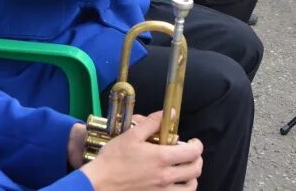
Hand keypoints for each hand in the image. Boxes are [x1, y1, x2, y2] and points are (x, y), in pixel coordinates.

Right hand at [79, 112, 203, 190]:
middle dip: (197, 160)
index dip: (197, 145)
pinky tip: (174, 184)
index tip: (193, 142)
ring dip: (191, 178)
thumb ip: (153, 122)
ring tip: (184, 171)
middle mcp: (165, 177)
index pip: (193, 153)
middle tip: (189, 154)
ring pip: (190, 188)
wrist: (98, 183)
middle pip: (195, 170)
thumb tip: (171, 113)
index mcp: (162, 158)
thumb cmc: (113, 158)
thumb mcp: (131, 134)